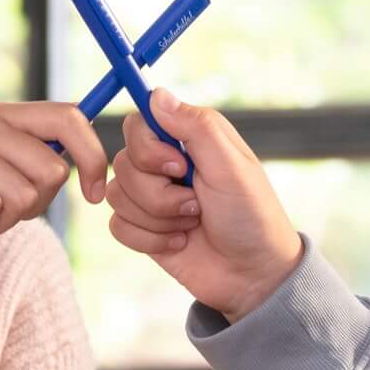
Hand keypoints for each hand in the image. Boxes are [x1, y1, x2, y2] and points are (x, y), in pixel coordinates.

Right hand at [102, 90, 302, 320]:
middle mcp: (165, 164)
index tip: (178, 166)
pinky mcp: (142, 228)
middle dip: (158, 192)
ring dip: (158, 217)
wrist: (252, 275)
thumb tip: (157, 94)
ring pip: (117, 195)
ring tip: (193, 224)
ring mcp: (151, 197)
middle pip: (123, 162)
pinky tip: (180, 242)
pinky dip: (150, 239)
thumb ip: (196, 126)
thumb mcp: (231, 166)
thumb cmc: (251, 217)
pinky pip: (117, 226)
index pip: (138, 123)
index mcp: (188, 140)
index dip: (148, 147)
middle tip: (196, 204)